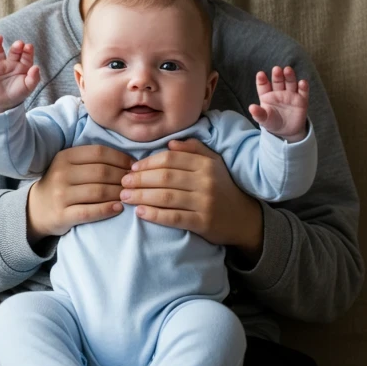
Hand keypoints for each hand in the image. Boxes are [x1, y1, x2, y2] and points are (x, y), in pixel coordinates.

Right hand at [0, 34, 40, 112]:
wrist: (3, 103)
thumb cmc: (18, 93)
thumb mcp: (28, 87)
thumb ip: (34, 78)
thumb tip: (36, 67)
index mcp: (23, 64)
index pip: (26, 55)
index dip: (28, 50)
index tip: (28, 47)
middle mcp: (12, 62)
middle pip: (14, 51)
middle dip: (16, 46)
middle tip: (19, 44)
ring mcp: (0, 64)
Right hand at [26, 144, 134, 244]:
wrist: (36, 209)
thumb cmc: (62, 185)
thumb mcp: (71, 166)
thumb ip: (93, 161)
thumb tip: (130, 163)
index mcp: (65, 156)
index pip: (99, 152)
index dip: (120, 158)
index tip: (132, 166)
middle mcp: (61, 173)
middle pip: (101, 172)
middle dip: (122, 177)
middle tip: (134, 183)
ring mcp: (60, 195)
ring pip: (98, 192)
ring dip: (119, 193)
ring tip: (129, 195)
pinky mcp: (62, 215)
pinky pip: (90, 212)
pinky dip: (107, 210)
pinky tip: (119, 208)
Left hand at [120, 139, 263, 260]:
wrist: (243, 218)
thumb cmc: (222, 187)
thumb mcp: (214, 163)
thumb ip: (194, 150)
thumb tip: (170, 143)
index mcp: (206, 163)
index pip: (170, 159)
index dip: (148, 163)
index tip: (132, 168)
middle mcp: (206, 181)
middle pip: (165, 177)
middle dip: (140, 179)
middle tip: (123, 183)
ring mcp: (205, 202)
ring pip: (166, 197)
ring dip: (141, 196)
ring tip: (125, 197)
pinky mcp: (203, 222)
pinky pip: (173, 217)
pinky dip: (154, 215)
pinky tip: (140, 213)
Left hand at [248, 66, 308, 140]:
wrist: (287, 131)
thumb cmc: (272, 122)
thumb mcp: (264, 120)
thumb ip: (258, 114)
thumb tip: (251, 108)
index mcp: (267, 95)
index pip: (264, 85)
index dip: (262, 80)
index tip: (260, 74)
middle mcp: (279, 92)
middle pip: (278, 81)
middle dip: (277, 75)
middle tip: (276, 69)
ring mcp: (290, 94)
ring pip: (290, 83)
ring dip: (289, 76)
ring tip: (287, 70)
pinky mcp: (301, 100)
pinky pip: (303, 91)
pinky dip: (303, 87)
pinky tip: (302, 83)